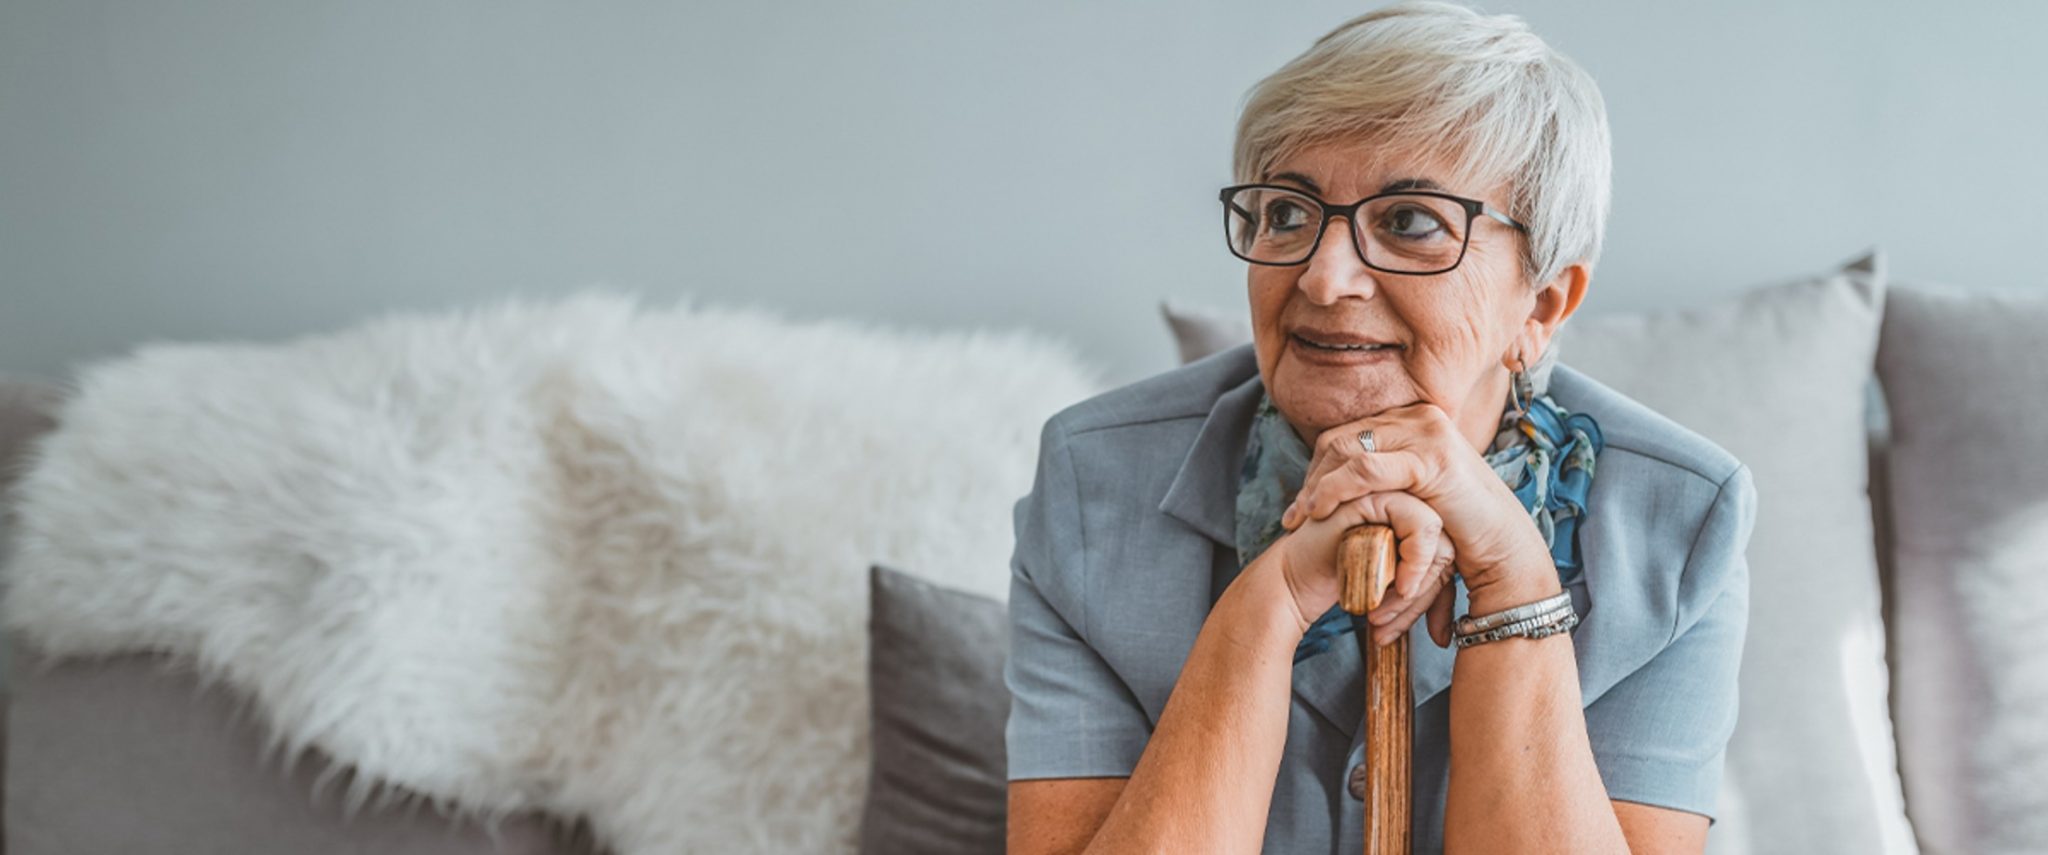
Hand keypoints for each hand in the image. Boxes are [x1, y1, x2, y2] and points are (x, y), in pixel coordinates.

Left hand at [1277, 402, 1559, 638]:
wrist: (1500, 545)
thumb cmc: (1458, 525)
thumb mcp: (1415, 491)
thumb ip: (1387, 476)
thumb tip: (1341, 475)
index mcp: (1413, 419)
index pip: (1348, 435)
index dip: (1318, 469)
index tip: (1301, 506)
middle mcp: (1419, 416)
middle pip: (1342, 439)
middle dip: (1312, 479)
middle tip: (1294, 516)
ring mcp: (1427, 432)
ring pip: (1348, 451)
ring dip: (1318, 486)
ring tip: (1303, 518)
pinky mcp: (1429, 457)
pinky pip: (1365, 469)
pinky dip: (1335, 489)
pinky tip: (1321, 511)